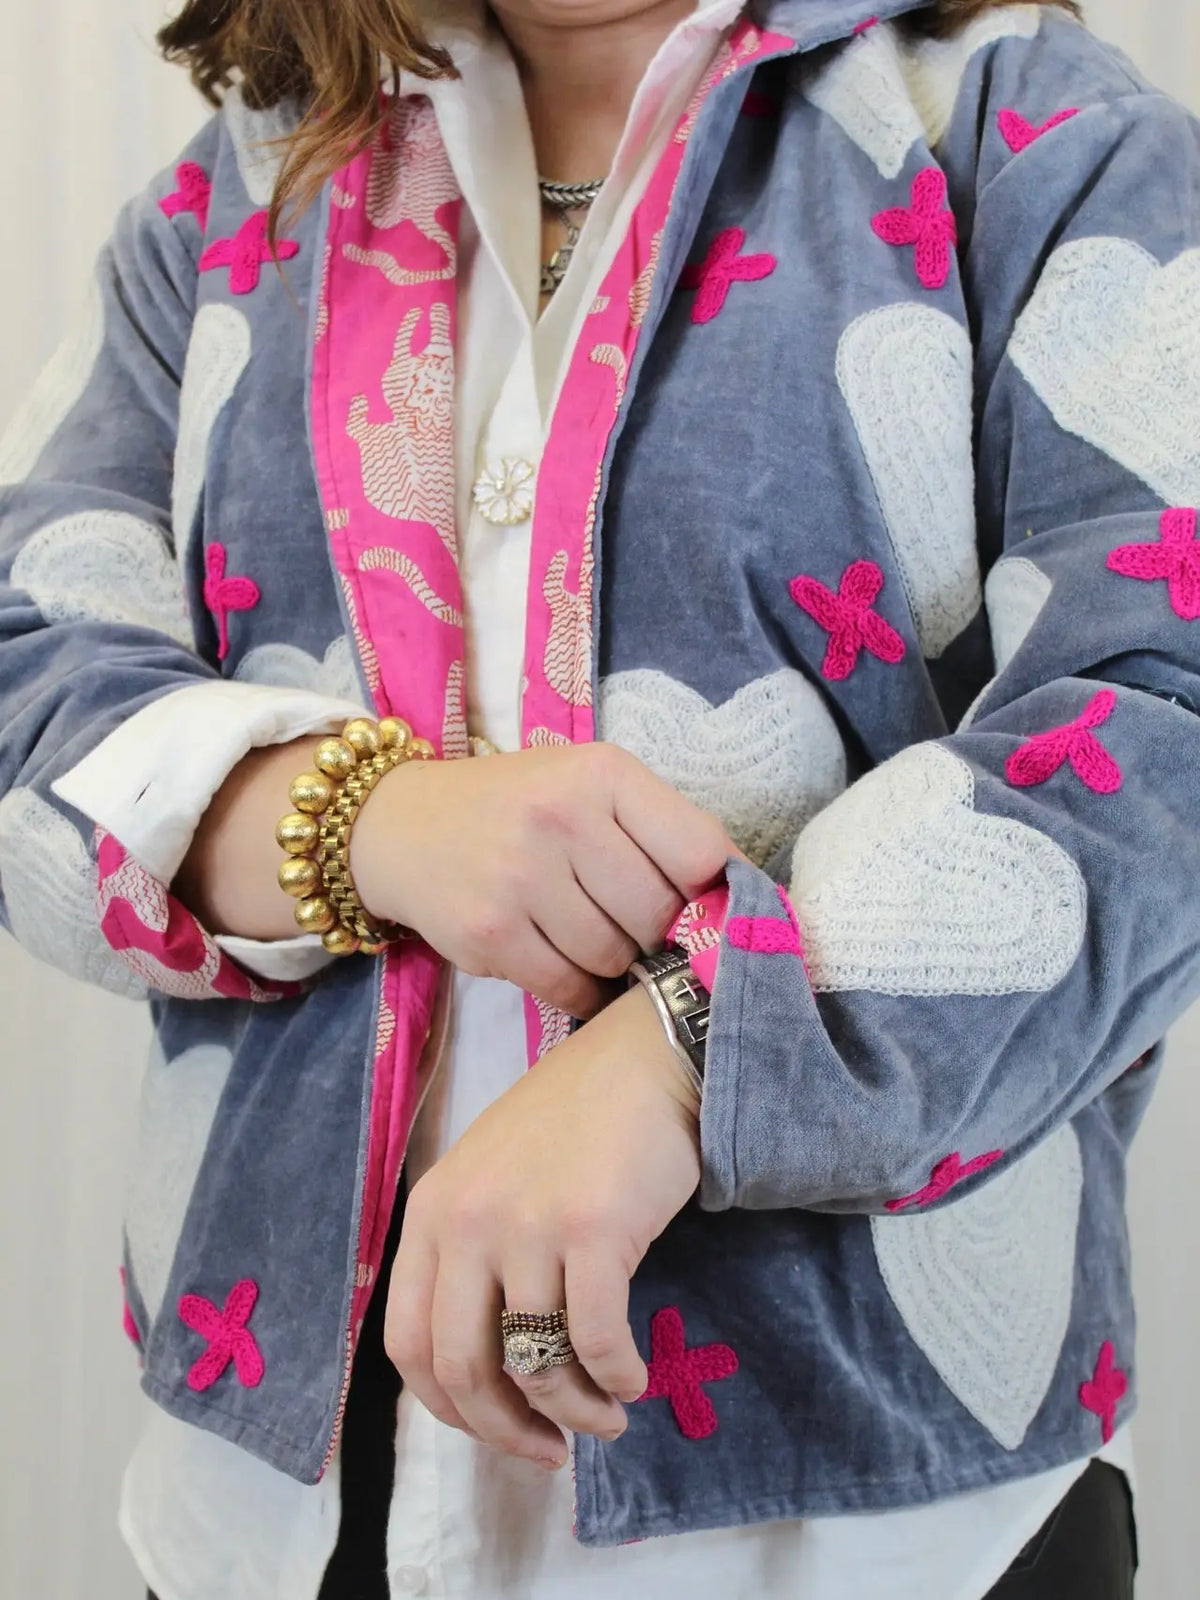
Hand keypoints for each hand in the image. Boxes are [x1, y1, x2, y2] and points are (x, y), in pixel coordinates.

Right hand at [351, 742, 730, 1017]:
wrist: (399, 826)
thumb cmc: (517, 807)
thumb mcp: (588, 786)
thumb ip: (660, 831)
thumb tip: (741, 903)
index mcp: (602, 773)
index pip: (700, 851)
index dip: (716, 892)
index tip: (708, 908)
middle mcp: (561, 817)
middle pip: (659, 913)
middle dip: (658, 932)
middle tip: (635, 925)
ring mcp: (520, 877)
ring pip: (616, 957)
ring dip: (616, 963)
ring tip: (590, 935)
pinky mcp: (489, 932)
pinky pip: (570, 989)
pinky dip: (581, 991)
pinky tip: (566, 964)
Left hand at [383, 985, 700, 1467]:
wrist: (646, 1058)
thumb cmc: (576, 1120)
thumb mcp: (493, 1178)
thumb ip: (472, 1254)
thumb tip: (485, 1367)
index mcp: (431, 1212)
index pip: (407, 1345)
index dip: (451, 1410)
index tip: (499, 1432)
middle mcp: (465, 1221)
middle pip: (462, 1368)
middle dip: (508, 1431)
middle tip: (552, 1451)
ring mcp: (527, 1224)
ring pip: (534, 1364)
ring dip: (575, 1412)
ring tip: (607, 1417)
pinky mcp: (593, 1230)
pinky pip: (595, 1341)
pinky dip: (616, 1378)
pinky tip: (633, 1379)